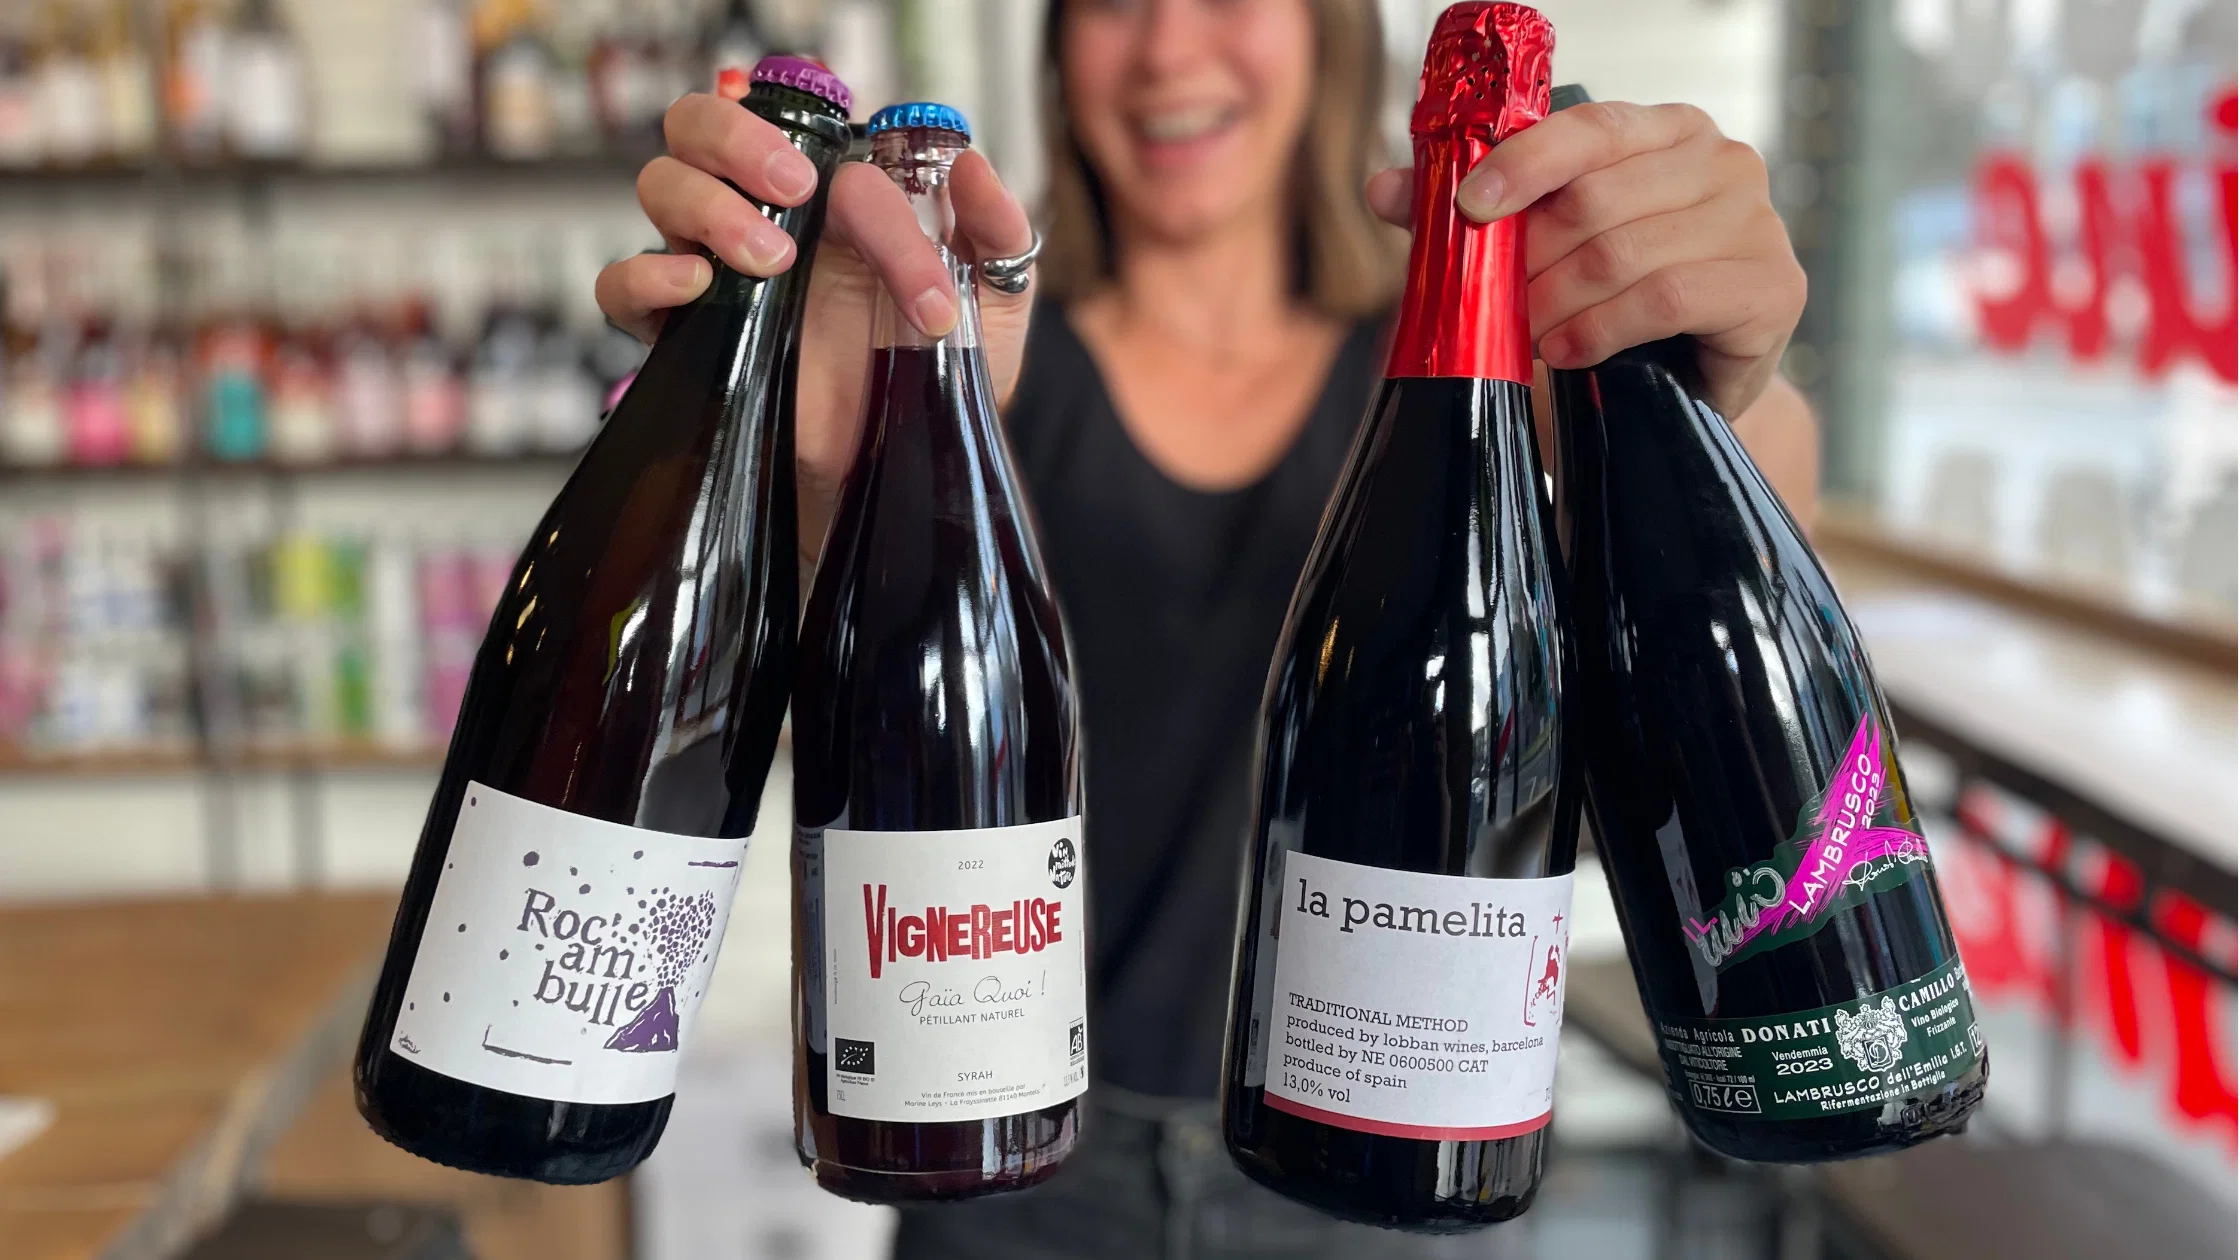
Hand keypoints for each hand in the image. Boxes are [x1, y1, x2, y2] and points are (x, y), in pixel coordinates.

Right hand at [596, 91, 1036, 569]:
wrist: (899, 467)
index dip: (883, 214)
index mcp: (835, 199)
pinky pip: (622, 285)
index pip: (830, 158)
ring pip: (661, 186)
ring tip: (770, 262)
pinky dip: (645, 274)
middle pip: (702, 126)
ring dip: (708, 205)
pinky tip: (697, 287)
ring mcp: (718, 271)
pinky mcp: (686, 334)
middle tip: (796, 189)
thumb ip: (995, 231)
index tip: (929, 299)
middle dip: (737, 137)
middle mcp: (766, 219)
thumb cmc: (937, 377)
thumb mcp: (990, 305)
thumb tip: (970, 164)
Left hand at [1367, 101, 1806, 419]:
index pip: (1588, 127)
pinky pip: (1665, 299)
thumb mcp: (1547, 249)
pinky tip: (1571, 352)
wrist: (1690, 380)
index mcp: (1667, 131)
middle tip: (1498, 303)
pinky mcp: (1773, 287)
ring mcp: (1756, 221)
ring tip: (1529, 336)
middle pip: (1595, 200)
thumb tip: (1383, 187)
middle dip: (1529, 259)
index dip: (1522, 164)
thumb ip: (1476, 212)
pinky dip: (1601, 330)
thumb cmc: (1617, 300)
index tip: (1467, 206)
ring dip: (1557, 302)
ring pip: (1623, 253)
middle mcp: (1722, 161)